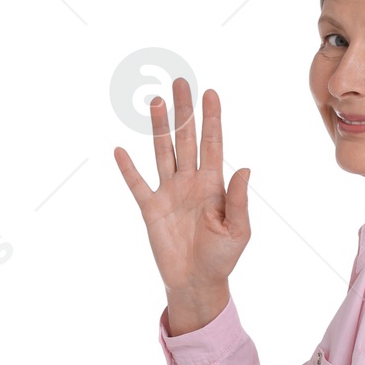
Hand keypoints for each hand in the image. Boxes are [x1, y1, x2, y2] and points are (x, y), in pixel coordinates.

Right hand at [114, 80, 249, 333]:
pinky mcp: (151, 209)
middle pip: (186, 138)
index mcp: (213, 185)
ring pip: (163, 152)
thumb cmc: (222, 258)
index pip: (212, 144)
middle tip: (180, 82)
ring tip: (156, 101)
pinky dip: (128, 168)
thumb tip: (244, 168)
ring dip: (159, 128)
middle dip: (184, 111)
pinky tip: (120, 150)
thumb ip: (239, 201)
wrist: (196, 282)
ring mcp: (169, 193)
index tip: (210, 93)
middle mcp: (190, 182)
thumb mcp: (238, 231)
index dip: (211, 119)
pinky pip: (137, 184)